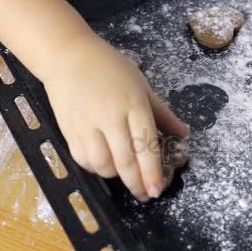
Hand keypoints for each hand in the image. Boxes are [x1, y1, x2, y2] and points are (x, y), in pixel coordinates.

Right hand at [42, 36, 188, 200]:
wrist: (68, 56)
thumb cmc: (109, 68)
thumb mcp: (141, 85)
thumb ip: (162, 113)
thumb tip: (183, 133)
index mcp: (133, 104)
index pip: (146, 145)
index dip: (152, 172)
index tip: (157, 190)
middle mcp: (111, 117)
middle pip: (125, 160)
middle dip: (137, 183)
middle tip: (145, 194)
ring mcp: (88, 124)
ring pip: (103, 164)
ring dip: (116, 176)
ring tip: (124, 174)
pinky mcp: (68, 129)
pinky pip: (82, 159)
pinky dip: (95, 168)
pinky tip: (103, 164)